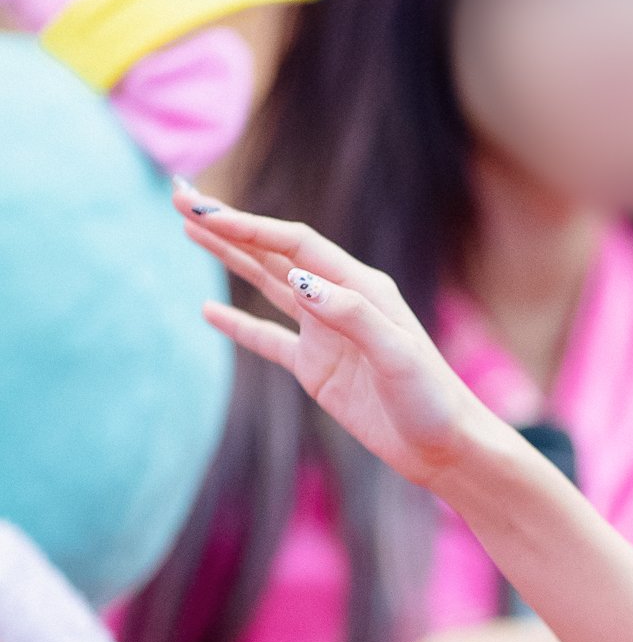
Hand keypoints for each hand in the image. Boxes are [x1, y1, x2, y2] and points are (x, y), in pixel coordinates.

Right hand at [174, 182, 487, 490]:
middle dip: (227, 224)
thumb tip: (299, 281)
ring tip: (188, 227)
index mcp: (361, 286)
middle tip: (178, 194)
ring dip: (228, 257)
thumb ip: (352, 316)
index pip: (294, 244)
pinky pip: (268, 338)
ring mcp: (324, 333)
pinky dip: (236, 324)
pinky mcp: (316, 368)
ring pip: (266, 284)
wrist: (444, 447)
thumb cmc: (431, 399)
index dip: (248, 226)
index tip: (204, 210)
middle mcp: (340, 300)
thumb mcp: (397, 355)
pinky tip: (207, 310)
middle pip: (273, 252)